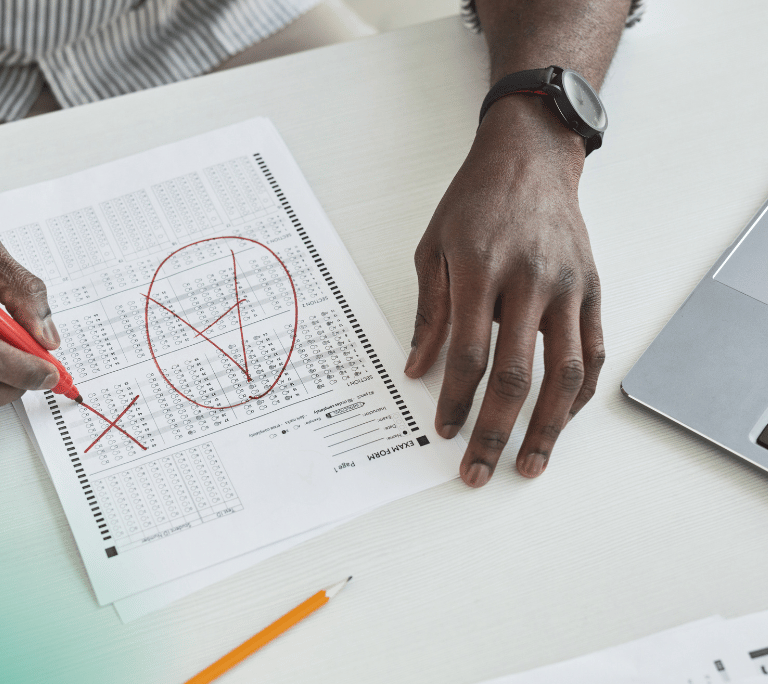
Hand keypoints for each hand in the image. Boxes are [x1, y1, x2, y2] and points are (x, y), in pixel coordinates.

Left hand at [404, 96, 604, 486]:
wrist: (531, 160)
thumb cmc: (475, 202)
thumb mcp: (434, 249)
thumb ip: (430, 312)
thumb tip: (418, 368)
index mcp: (483, 269)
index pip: (469, 352)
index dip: (456, 399)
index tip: (444, 431)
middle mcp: (531, 280)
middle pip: (517, 374)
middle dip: (495, 430)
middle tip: (479, 470)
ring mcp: (569, 287)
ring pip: (565, 372)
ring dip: (548, 427)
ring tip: (530, 464)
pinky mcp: (593, 290)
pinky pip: (593, 352)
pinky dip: (579, 393)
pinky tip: (560, 419)